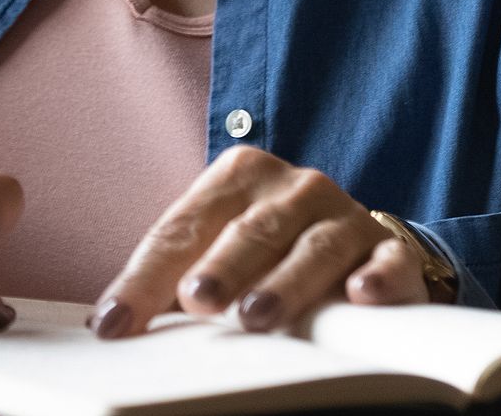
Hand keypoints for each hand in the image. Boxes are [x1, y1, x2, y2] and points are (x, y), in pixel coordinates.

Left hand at [90, 146, 445, 337]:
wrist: (359, 245)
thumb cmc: (270, 250)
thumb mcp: (218, 249)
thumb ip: (172, 276)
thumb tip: (111, 323)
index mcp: (238, 177)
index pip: (182, 228)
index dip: (145, 277)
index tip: (115, 324)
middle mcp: (293, 188)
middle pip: (250, 230)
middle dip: (220, 267)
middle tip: (194, 300)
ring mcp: (344, 215)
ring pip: (314, 246)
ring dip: (285, 281)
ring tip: (257, 316)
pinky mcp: (390, 250)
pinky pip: (387, 262)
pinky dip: (377, 278)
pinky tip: (360, 296)